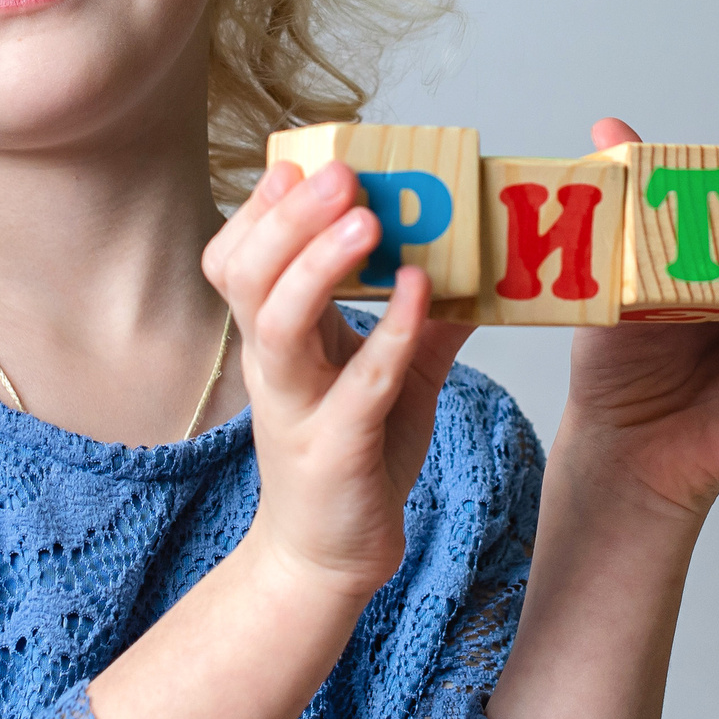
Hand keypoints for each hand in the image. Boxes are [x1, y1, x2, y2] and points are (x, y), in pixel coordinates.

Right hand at [201, 160, 471, 593]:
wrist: (329, 557)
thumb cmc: (354, 455)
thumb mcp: (392, 374)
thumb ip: (426, 319)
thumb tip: (479, 261)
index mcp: (274, 337)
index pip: (239, 257)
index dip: (262, 209)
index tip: (300, 161)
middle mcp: (272, 365)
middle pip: (247, 275)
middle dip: (288, 218)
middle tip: (339, 173)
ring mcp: (296, 407)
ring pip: (278, 323)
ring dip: (318, 265)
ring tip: (367, 220)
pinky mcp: (333, 449)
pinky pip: (356, 386)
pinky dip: (388, 335)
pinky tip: (423, 294)